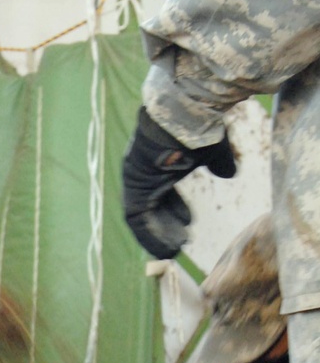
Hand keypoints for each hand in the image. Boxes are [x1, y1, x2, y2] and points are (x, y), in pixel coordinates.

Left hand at [122, 107, 236, 258]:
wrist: (185, 113)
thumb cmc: (198, 127)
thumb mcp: (211, 149)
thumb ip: (218, 162)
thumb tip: (229, 172)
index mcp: (158, 163)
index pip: (162, 193)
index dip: (174, 210)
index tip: (187, 223)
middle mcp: (142, 172)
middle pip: (151, 207)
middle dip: (166, 226)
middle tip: (181, 242)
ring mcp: (135, 179)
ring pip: (142, 217)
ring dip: (158, 235)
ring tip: (175, 250)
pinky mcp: (132, 187)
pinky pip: (136, 220)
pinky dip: (150, 235)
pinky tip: (165, 247)